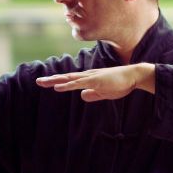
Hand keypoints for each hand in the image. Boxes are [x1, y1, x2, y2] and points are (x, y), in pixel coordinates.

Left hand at [36, 63, 155, 101]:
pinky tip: (57, 87)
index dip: (59, 81)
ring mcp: (90, 77)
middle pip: (66, 77)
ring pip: (69, 79)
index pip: (70, 80)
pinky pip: (78, 83)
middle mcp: (87, 76)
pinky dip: (67, 85)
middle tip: (38, 81)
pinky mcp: (95, 81)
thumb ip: (93, 95)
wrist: (134, 76)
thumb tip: (82, 96)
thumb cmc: (121, 84)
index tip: (47, 83)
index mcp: (89, 79)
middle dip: (51, 80)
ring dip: (55, 81)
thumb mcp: (105, 93)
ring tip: (42, 82)